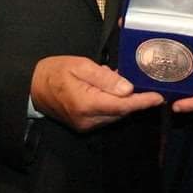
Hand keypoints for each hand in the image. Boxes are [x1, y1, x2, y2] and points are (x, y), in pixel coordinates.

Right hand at [30, 55, 163, 132]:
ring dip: (124, 101)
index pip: (122, 105)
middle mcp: (87, 120)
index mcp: (86, 104)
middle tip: (145, 83)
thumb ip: (103, 78)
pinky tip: (112, 90)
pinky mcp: (84, 126)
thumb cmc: (55, 72)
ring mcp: (86, 125)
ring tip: (124, 81)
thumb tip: (127, 89)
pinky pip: (107, 116)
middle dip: (136, 99)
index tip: (158, 97)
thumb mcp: (79, 66)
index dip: (142, 102)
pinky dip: (114, 104)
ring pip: (115, 115)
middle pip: (121, 112)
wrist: (33, 87)